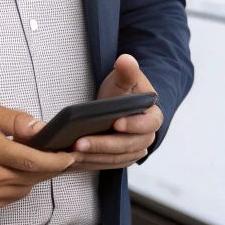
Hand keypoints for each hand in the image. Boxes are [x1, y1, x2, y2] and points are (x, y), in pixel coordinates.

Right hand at [0, 101, 76, 213]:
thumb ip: (17, 120)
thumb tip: (43, 129)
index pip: (34, 161)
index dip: (57, 161)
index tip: (71, 156)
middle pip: (33, 177)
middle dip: (51, 167)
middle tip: (61, 157)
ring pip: (24, 189)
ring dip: (34, 177)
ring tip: (33, 162)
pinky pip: (11, 198)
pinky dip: (18, 187)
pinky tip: (14, 173)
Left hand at [69, 54, 163, 171]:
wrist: (121, 106)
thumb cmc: (124, 91)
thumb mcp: (124, 79)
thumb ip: (127, 71)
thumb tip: (126, 60)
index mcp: (153, 117)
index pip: (147, 124)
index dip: (132, 125)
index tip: (115, 123)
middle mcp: (146, 138)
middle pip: (127, 146)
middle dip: (103, 145)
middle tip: (79, 143)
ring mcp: (134, 151)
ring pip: (115, 158)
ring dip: (94, 157)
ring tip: (72, 152)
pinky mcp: (120, 159)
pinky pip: (106, 165)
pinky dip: (91, 163)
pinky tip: (72, 160)